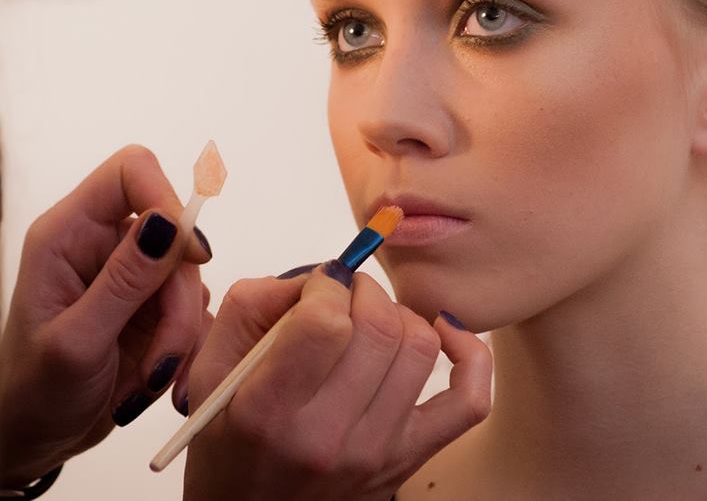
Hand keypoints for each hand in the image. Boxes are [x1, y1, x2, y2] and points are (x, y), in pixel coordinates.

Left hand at [0, 145, 213, 487]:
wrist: (35, 439)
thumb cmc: (33, 393)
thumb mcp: (76, 343)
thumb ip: (124, 281)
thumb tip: (168, 223)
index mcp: (68, 234)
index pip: (130, 172)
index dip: (166, 199)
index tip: (189, 255)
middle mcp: (103, 243)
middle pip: (174, 235)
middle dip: (178, 301)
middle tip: (162, 358)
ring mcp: (133, 272)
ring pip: (191, 275)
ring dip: (182, 331)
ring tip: (151, 378)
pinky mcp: (155, 301)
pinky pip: (197, 304)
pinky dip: (189, 343)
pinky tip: (161, 376)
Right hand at [183, 262, 491, 500]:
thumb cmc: (229, 436)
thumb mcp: (211, 366)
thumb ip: (253, 303)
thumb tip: (321, 274)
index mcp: (269, 411)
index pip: (326, 322)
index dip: (327, 285)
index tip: (318, 287)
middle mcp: (327, 437)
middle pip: (380, 327)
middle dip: (365, 290)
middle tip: (344, 295)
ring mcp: (377, 451)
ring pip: (421, 346)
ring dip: (401, 313)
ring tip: (372, 318)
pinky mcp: (410, 456)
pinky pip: (470, 400)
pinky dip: (470, 353)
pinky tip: (443, 330)